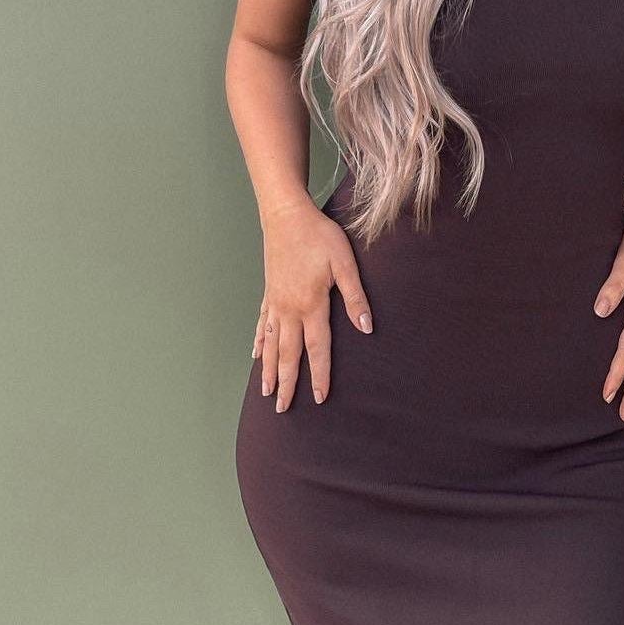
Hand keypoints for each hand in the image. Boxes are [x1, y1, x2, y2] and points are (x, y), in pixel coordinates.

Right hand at [253, 196, 372, 411]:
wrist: (285, 215)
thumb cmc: (318, 235)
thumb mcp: (345, 263)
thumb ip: (355, 297)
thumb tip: (366, 328)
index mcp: (311, 305)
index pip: (317, 348)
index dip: (319, 374)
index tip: (319, 398)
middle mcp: (289, 309)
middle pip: (288, 354)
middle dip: (287, 383)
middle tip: (283, 409)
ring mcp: (275, 302)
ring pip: (270, 344)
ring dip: (269, 369)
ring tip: (267, 392)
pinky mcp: (269, 292)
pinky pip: (262, 324)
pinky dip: (259, 342)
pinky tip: (256, 355)